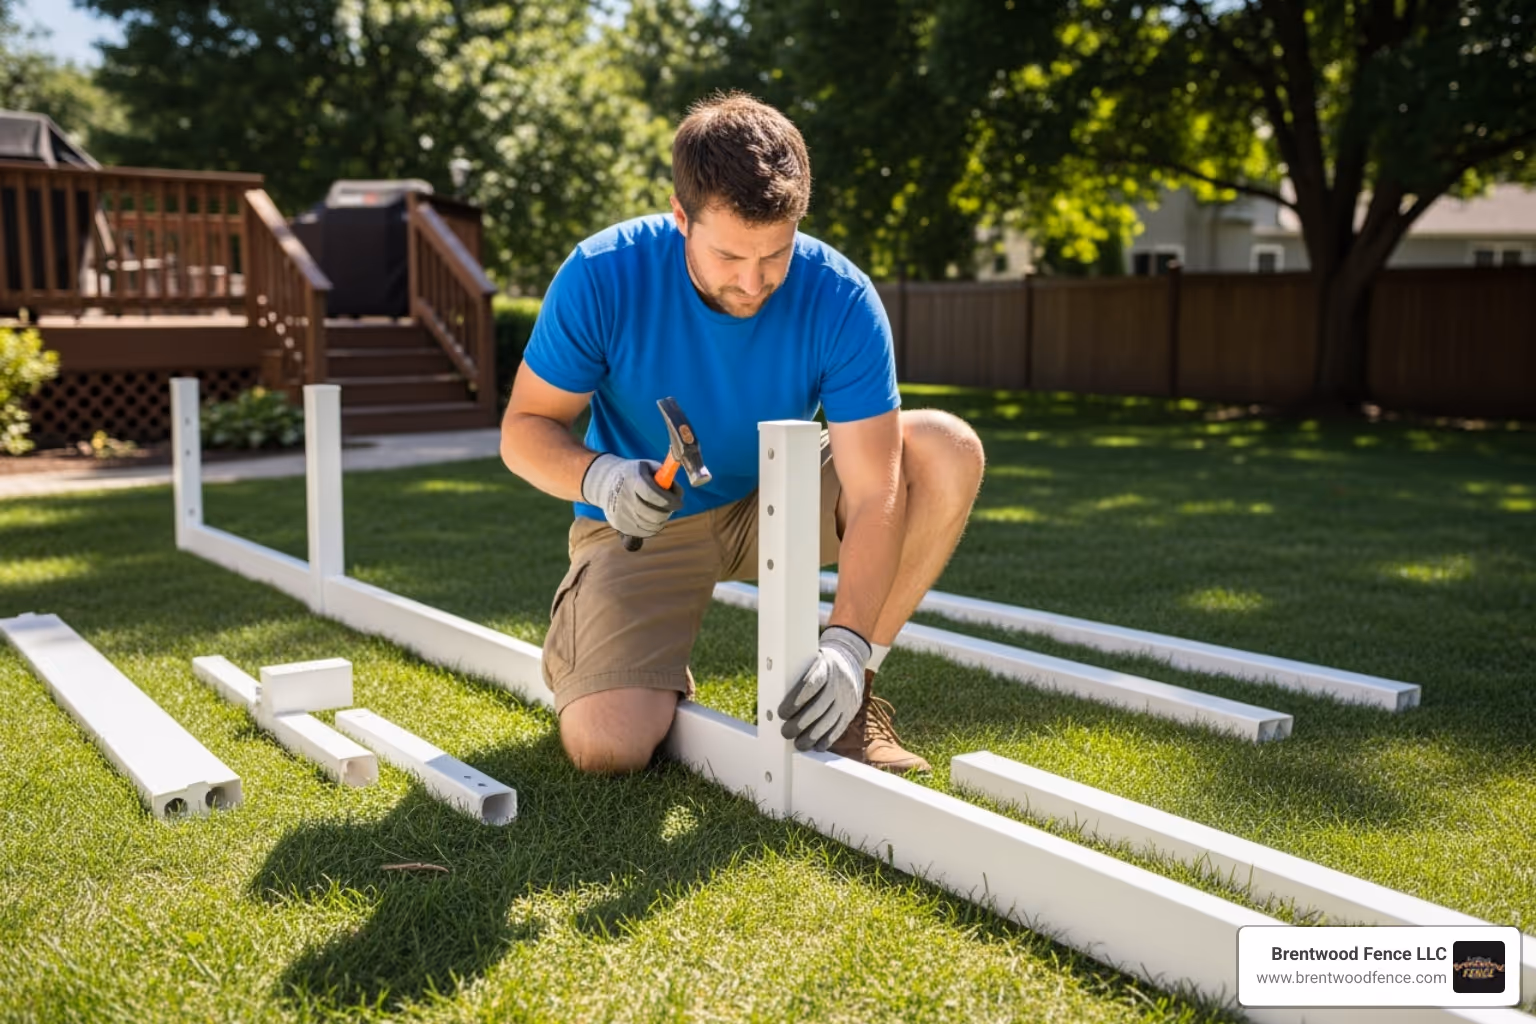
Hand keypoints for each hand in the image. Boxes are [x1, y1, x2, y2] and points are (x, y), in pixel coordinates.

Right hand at [581, 453, 683, 538]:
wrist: (605, 482)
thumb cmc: (633, 473)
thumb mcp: (648, 466)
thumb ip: (665, 477)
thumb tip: (678, 493)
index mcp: (632, 480)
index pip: (653, 495)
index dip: (670, 501)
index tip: (679, 503)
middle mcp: (624, 497)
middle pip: (652, 514)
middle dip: (667, 512)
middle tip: (671, 508)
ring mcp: (620, 513)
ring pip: (649, 526)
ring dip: (660, 521)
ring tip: (660, 512)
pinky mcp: (619, 525)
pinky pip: (642, 532)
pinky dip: (651, 528)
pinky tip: (651, 519)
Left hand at [777, 626, 869, 751]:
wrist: (849, 659)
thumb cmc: (818, 665)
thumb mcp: (809, 662)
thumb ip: (796, 678)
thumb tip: (773, 703)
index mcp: (825, 666)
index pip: (811, 685)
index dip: (795, 701)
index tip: (781, 713)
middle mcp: (838, 682)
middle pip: (819, 707)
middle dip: (800, 723)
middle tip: (785, 733)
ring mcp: (847, 696)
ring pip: (830, 720)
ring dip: (812, 736)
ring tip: (798, 744)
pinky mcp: (852, 709)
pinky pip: (840, 727)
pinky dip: (827, 739)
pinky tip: (816, 746)